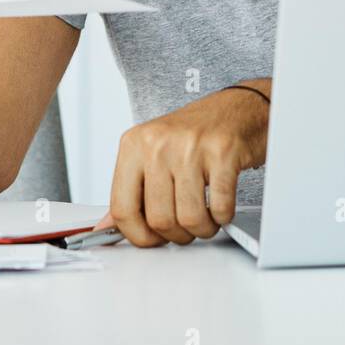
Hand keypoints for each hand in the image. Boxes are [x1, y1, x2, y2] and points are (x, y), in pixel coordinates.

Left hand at [98, 83, 269, 246]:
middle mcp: (158, 143)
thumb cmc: (196, 132)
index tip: (152, 238)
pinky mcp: (222, 152)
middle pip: (158, 219)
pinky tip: (221, 204)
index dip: (138, 235)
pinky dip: (223, 216)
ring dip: (202, 228)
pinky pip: (219, 207)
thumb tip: (106, 226)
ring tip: (206, 216)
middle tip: (186, 226)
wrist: (238, 106)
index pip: (122, 208)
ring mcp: (190, 146)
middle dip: (177, 234)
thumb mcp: (153, 153)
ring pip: (189, 218)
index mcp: (134, 144)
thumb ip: (130, 190)